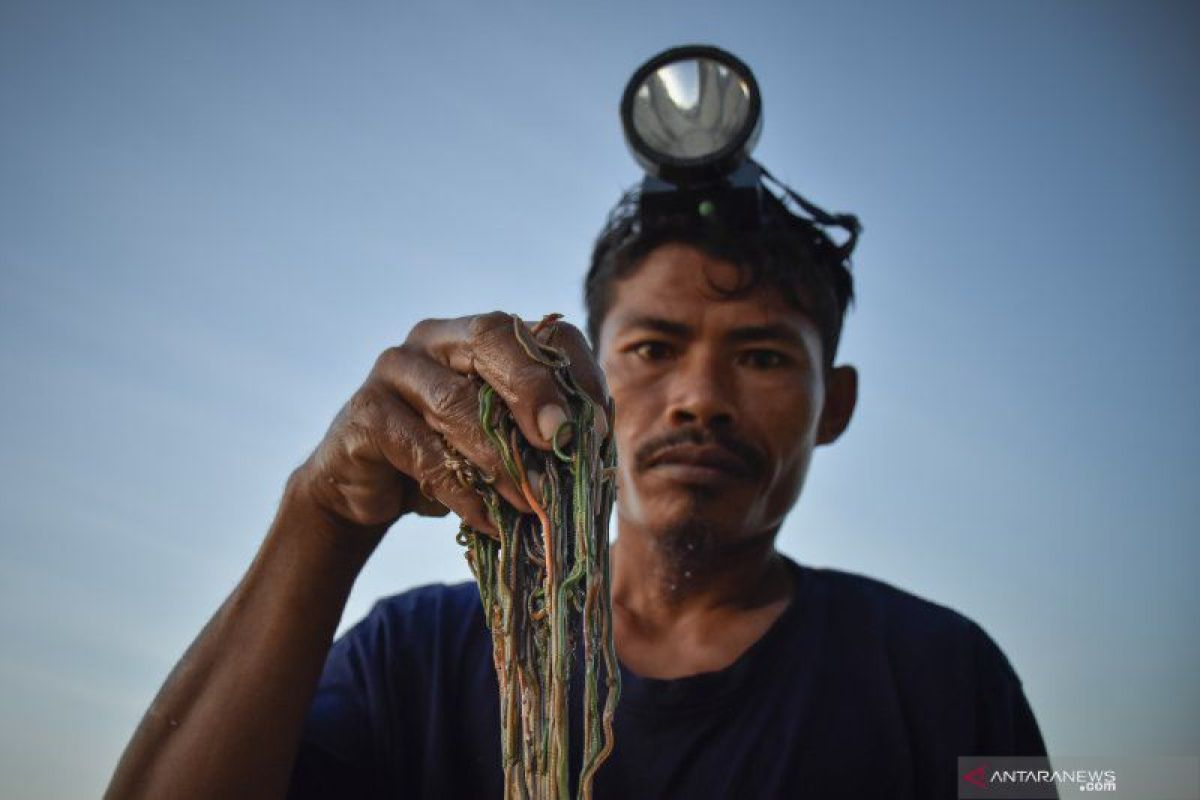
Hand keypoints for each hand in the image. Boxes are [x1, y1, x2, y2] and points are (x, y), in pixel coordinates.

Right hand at [292, 312, 608, 537]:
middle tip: (560, 439)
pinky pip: (421, 451)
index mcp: (478, 335)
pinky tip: (491, 521)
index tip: (600, 425)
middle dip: (532, 389)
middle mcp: (435, 338)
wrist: (369, 489)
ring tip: (532, 501)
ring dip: (500, 456)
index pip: (536, 329)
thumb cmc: (450, 458)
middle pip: (490, 338)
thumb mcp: (500, 441)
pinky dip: (462, 491)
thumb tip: (597, 454)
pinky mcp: (365, 415)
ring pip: (454, 402)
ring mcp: (394, 370)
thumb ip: (540, 434)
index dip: (572, 370)